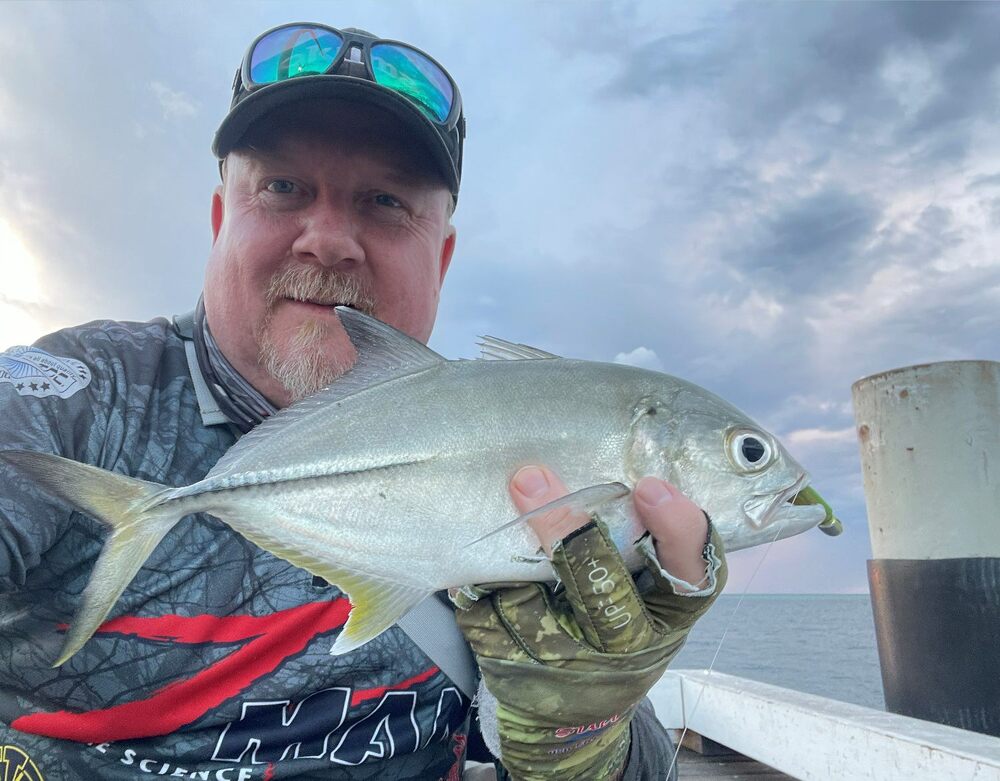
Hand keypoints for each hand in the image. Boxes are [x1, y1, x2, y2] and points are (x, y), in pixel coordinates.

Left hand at [456, 466, 726, 780]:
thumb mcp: (650, 599)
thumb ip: (644, 544)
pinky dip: (478, 582)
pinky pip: (485, 614)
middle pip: (600, 589)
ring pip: (527, 600)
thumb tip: (613, 458)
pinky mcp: (514, 671)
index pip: (693, 575)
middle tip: (531, 477)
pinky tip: (477, 562)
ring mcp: (566, 665)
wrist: (572, 724)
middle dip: (565, 530)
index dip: (678, 531)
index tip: (650, 487)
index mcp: (669, 616)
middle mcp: (626, 647)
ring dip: (507, 554)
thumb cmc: (619, 629)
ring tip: (503, 511)